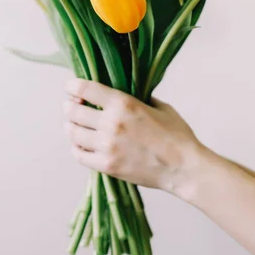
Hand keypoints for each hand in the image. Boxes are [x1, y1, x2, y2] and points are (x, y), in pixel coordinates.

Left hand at [64, 79, 204, 199]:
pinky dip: (77, 148)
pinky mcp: (107, 166)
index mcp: (123, 104)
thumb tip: (122, 91)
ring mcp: (107, 147)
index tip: (71, 87)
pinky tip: (82, 144)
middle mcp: (111, 124)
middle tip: (73, 106)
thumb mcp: (159, 105)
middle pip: (73, 111)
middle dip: (70, 106)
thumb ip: (137, 97)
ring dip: (71, 127)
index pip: (85, 89)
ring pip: (73, 133)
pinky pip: (79, 155)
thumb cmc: (176, 134)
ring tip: (75, 125)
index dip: (73, 86)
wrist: (184, 168)